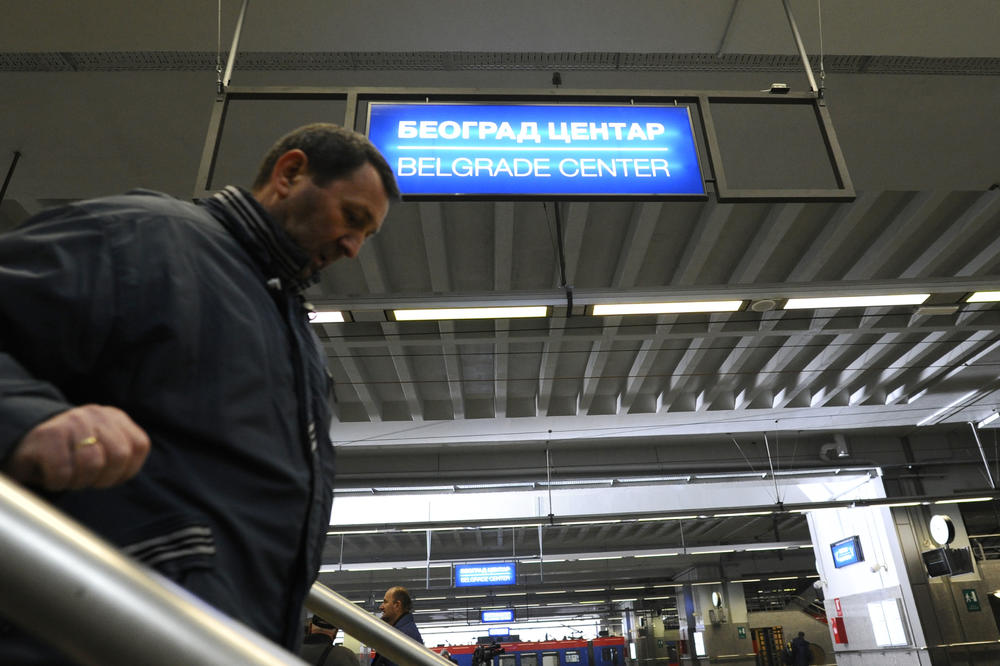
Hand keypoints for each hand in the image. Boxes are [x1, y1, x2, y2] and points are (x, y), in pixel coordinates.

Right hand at [3, 405, 150, 490]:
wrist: (25, 442)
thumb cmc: (70, 452)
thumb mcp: (102, 447)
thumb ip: (122, 454)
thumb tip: (129, 471)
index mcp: (114, 417)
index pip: (139, 446)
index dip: (126, 470)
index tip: (107, 476)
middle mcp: (95, 414)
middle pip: (120, 455)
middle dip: (105, 478)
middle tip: (87, 480)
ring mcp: (71, 422)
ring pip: (92, 465)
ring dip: (80, 482)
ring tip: (69, 478)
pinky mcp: (48, 435)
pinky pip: (63, 472)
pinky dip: (58, 483)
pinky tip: (51, 477)